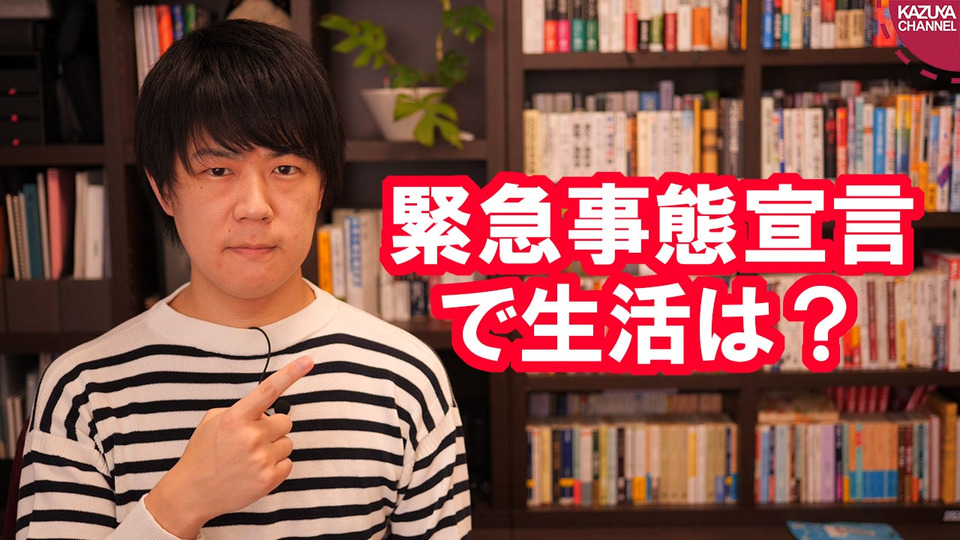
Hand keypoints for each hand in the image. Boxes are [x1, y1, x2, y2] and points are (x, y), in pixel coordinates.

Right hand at [145, 356, 313, 538]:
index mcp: (236, 418)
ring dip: (273, 448)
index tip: (308, 361)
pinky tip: (256, 470)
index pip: (269, 390)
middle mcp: (251, 436)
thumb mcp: (213, 421)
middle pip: (285, 421)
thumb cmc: (203, 454)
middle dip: (272, 428)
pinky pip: (288, 463)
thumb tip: (265, 412)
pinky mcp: (269, 479)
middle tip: (253, 440)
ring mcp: (261, 459)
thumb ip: (241, 410)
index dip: (291, 374)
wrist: (192, 492)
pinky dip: (276, 466)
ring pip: (287, 443)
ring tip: (250, 457)